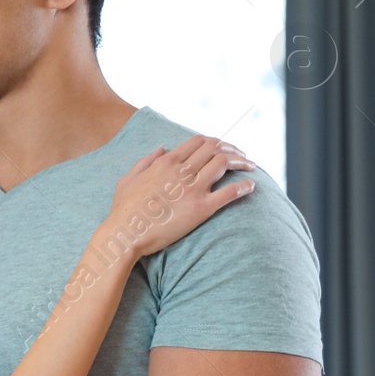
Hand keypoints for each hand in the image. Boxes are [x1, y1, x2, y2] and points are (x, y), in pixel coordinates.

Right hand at [106, 135, 254, 258]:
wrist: (125, 234)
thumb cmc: (124, 209)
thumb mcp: (128, 178)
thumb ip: (146, 160)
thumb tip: (162, 148)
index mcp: (166, 162)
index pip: (198, 142)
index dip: (215, 141)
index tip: (223, 148)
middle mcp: (181, 170)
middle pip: (215, 148)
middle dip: (232, 148)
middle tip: (242, 155)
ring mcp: (192, 188)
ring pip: (225, 163)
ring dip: (242, 161)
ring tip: (250, 166)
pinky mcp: (201, 208)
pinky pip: (230, 192)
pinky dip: (244, 186)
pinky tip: (251, 186)